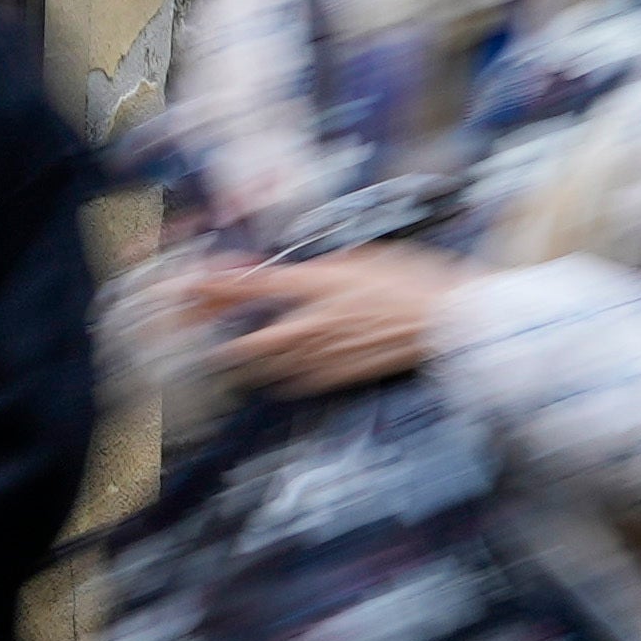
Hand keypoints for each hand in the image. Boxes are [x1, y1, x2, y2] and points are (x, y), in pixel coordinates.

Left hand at [198, 251, 454, 396]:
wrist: (451, 320)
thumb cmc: (414, 281)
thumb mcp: (363, 258)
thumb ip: (321, 267)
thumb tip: (293, 272)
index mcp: (318, 284)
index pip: (252, 287)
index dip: (214, 287)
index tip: (189, 286)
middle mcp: (314, 322)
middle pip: (248, 339)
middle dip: (220, 337)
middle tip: (202, 331)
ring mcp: (326, 354)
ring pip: (268, 365)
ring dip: (248, 357)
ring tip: (234, 351)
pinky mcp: (342, 377)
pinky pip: (297, 382)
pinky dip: (283, 375)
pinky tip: (280, 370)